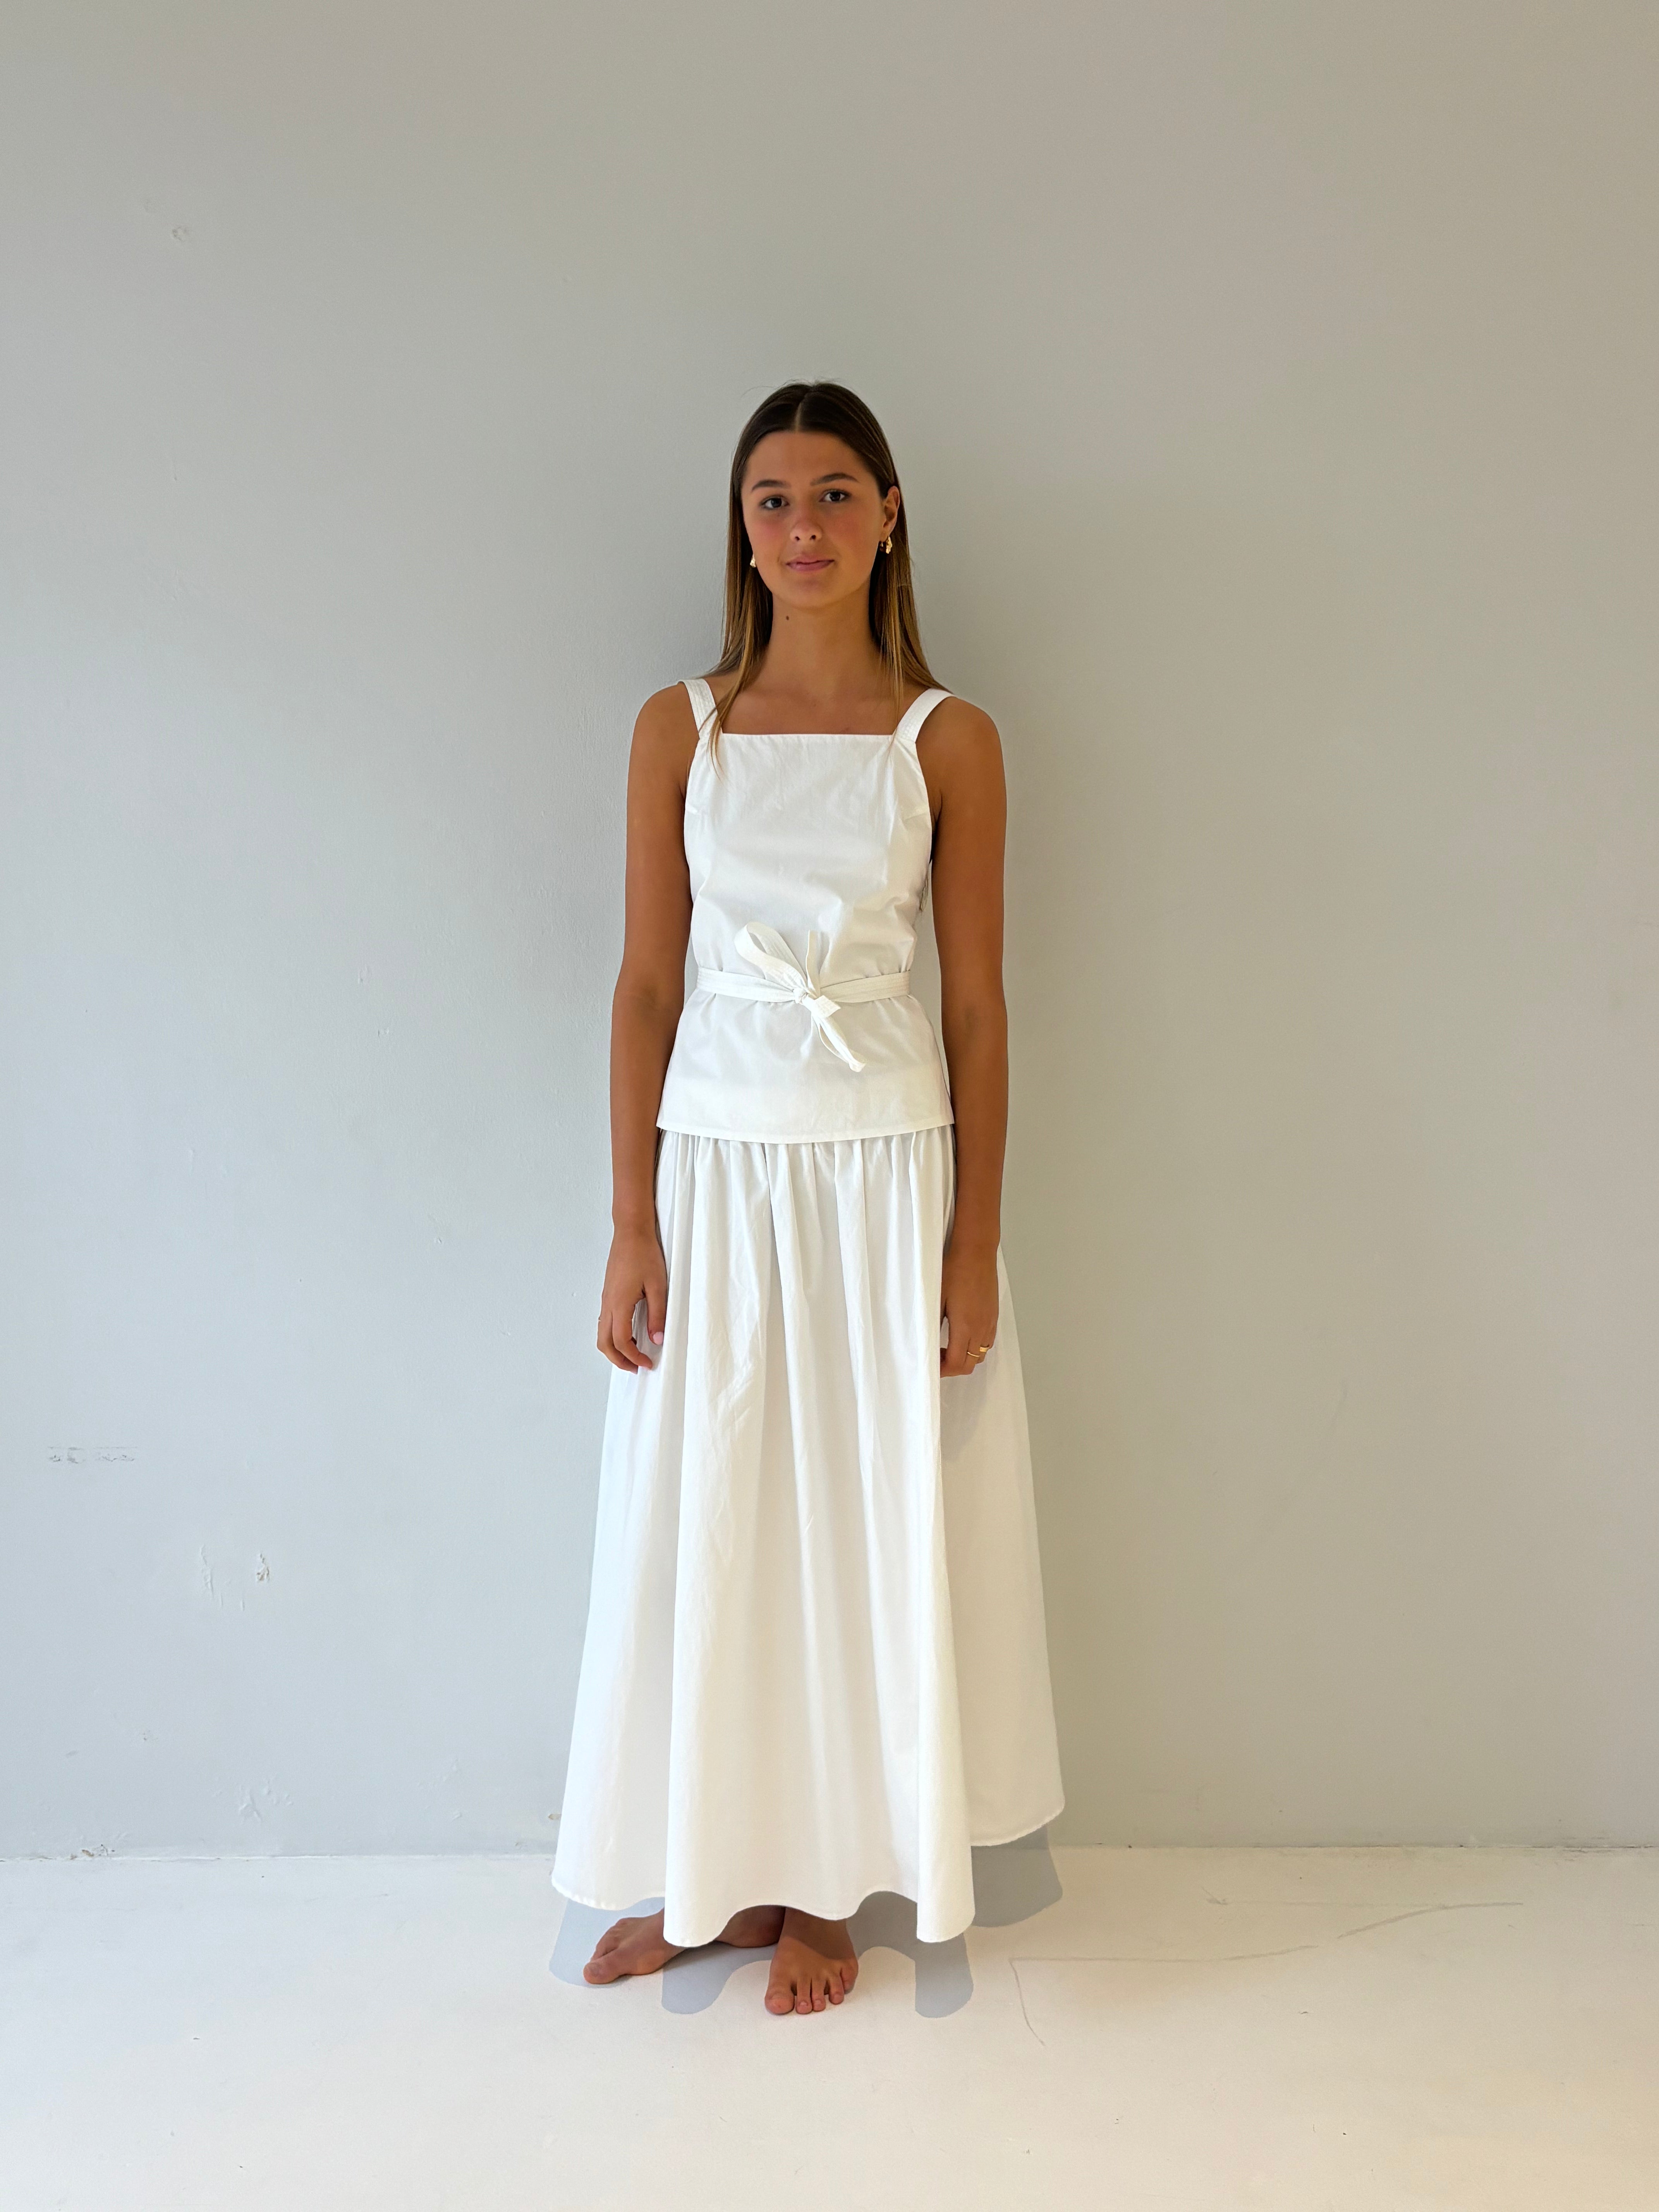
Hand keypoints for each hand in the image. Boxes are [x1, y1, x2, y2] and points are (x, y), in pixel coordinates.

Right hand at [597, 1224, 667, 1372]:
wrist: (631, 1232)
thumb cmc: (645, 1254)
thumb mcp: (658, 1286)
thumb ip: (658, 1314)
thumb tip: (657, 1339)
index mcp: (619, 1304)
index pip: (622, 1342)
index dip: (634, 1357)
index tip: (648, 1364)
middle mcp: (608, 1304)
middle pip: (604, 1343)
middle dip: (619, 1360)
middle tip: (637, 1367)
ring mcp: (605, 1299)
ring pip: (601, 1334)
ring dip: (614, 1349)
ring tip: (633, 1355)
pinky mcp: (608, 1294)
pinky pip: (604, 1322)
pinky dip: (613, 1336)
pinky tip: (629, 1334)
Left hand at [940, 1240, 997, 1379]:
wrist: (976, 1251)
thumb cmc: (954, 1270)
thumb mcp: (937, 1298)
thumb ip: (933, 1323)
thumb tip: (927, 1341)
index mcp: (965, 1326)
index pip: (956, 1363)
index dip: (942, 1370)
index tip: (931, 1365)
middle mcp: (981, 1328)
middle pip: (970, 1364)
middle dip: (952, 1368)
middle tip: (937, 1359)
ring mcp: (990, 1322)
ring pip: (981, 1354)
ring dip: (965, 1358)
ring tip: (948, 1348)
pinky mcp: (994, 1315)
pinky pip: (987, 1341)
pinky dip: (975, 1347)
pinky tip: (962, 1335)